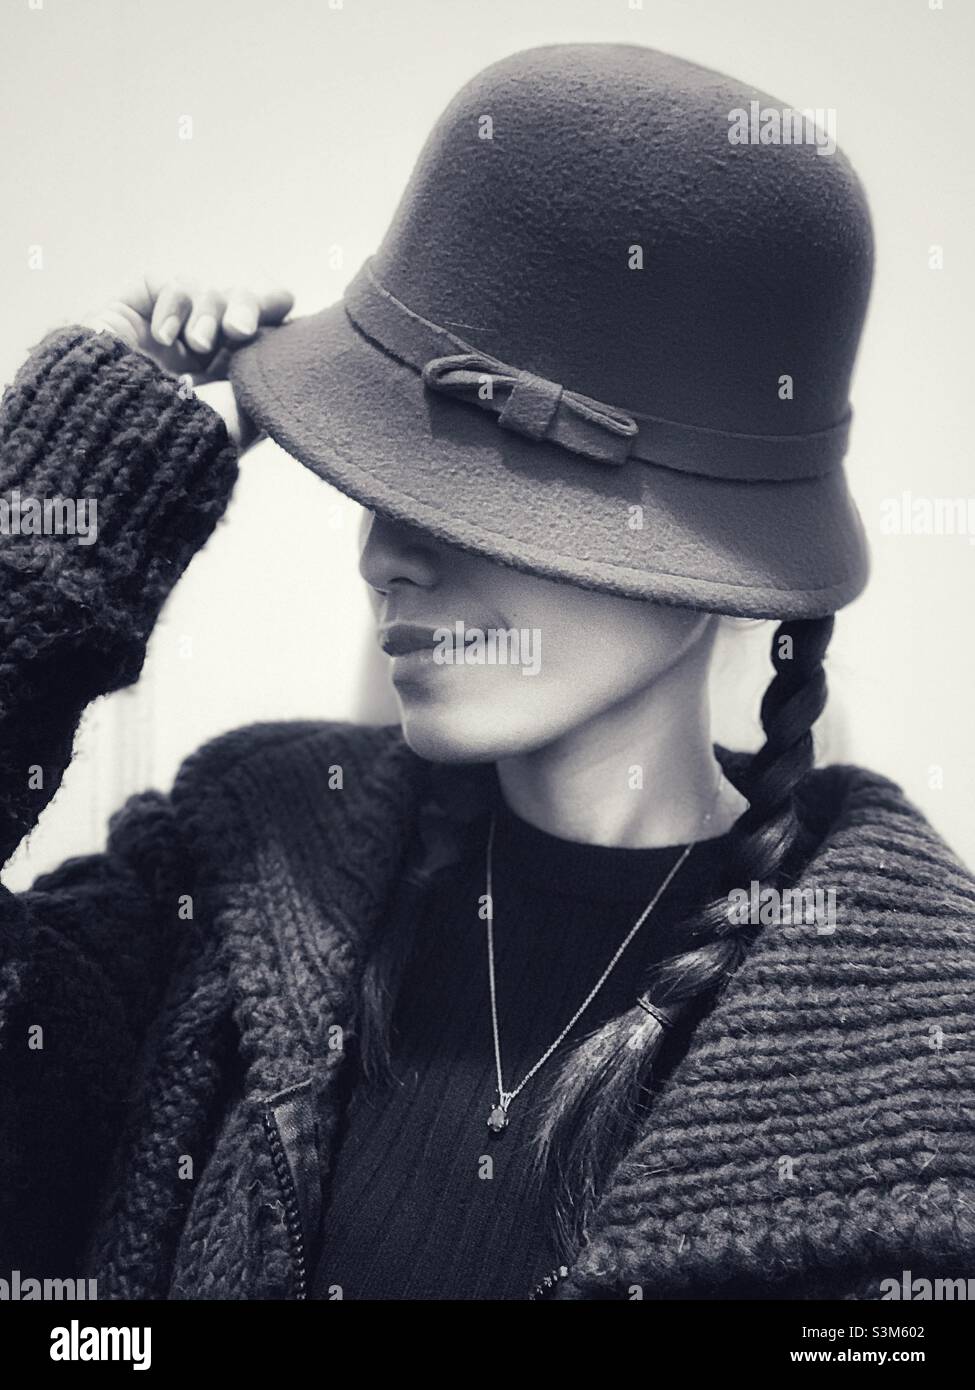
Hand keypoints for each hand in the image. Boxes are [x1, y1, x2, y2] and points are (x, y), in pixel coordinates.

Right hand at [80, 275, 293, 449]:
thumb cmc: (193, 436)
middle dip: (244, 304)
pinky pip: (161, 284)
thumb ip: (270, 373)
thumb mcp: (249, 412)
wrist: (133, 439)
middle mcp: (198, 354)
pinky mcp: (127, 316)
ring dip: (207, 312)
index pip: (260, 321)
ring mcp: (163, 335)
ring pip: (202, 291)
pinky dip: (173, 303)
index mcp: (230, 376)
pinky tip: (165, 338)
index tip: (280, 310)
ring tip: (197, 344)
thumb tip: (288, 333)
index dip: (272, 302)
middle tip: (240, 330)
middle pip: (235, 297)